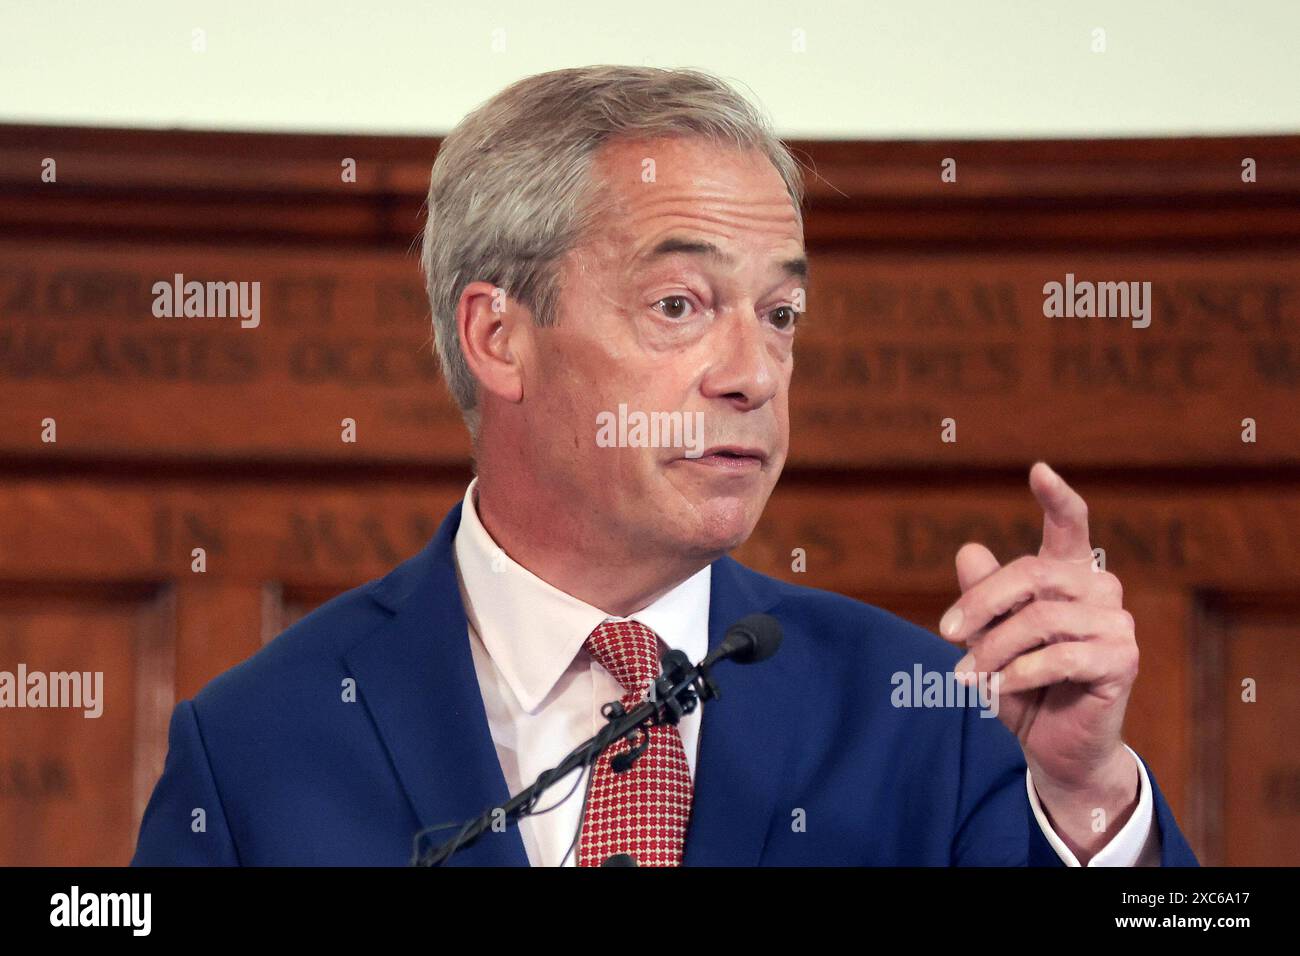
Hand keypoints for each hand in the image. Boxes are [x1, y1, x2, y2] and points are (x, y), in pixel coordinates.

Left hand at [940, 462, 1140, 857]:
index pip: (1069, 525)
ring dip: (994, 650)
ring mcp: (1117, 624)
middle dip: (981, 603)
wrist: (1055, 746)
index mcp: (1069, 575)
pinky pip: (1060, 657)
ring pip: (1041, 619)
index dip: (1056, 497)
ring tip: (967, 676)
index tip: (1038, 469)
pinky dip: (1019, 674)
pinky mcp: (1122, 660)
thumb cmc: (1021, 684)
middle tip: (946, 634)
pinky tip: (998, 688)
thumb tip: (968, 550)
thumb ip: (981, 596)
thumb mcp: (988, 638)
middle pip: (1032, 574)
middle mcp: (1100, 590)